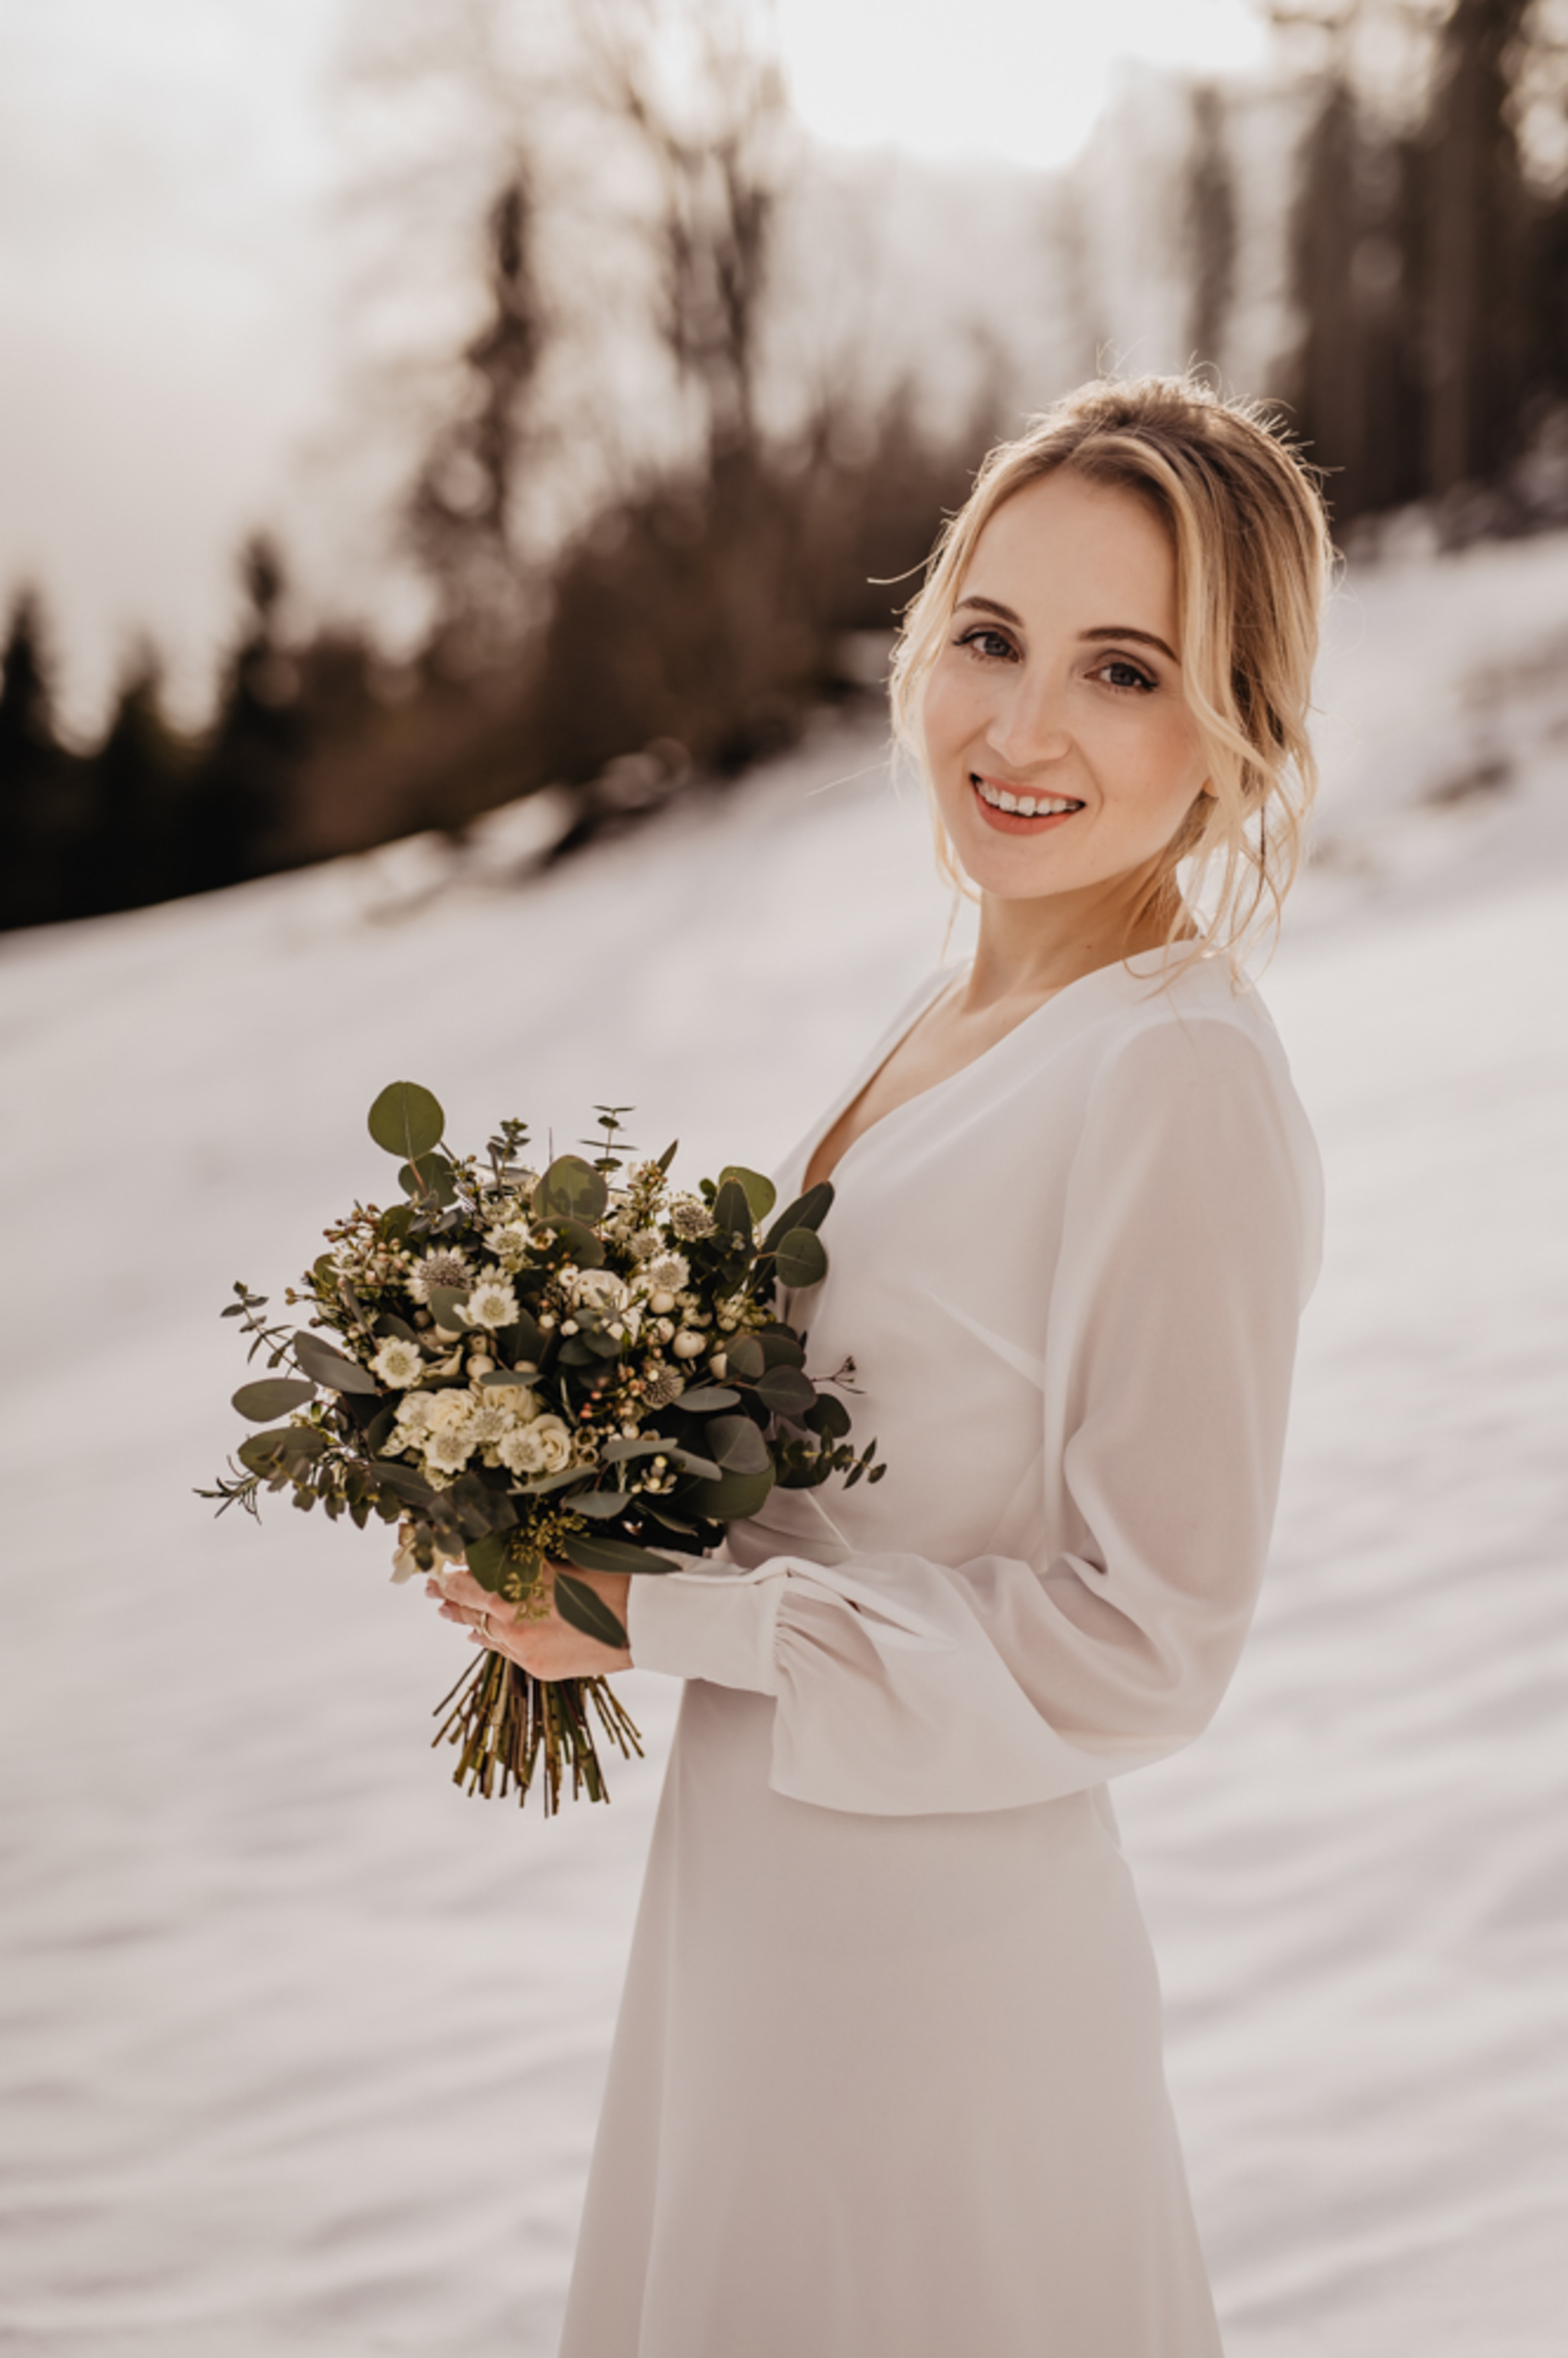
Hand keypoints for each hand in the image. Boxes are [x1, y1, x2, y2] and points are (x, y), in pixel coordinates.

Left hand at [425, 1560, 632, 1679]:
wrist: (646, 1620)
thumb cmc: (612, 1575)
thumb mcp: (565, 1555)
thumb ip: (526, 1558)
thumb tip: (499, 1553)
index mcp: (516, 1580)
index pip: (466, 1576)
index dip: (451, 1570)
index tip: (440, 1563)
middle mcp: (511, 1615)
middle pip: (467, 1605)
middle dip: (447, 1594)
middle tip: (430, 1588)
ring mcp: (522, 1645)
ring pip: (481, 1630)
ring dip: (464, 1618)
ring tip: (446, 1610)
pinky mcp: (537, 1666)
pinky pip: (502, 1651)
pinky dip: (488, 1639)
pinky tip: (477, 1635)